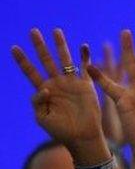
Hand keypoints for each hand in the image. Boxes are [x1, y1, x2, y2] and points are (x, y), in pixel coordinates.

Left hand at [11, 29, 103, 150]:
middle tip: (33, 31)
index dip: (22, 60)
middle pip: (46, 60)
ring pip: (64, 60)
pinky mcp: (86, 86)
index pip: (30, 71)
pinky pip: (85, 68)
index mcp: (44, 91)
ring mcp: (71, 83)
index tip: (14, 47)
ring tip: (56, 31)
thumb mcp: (41, 117)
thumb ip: (37, 101)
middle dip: (39, 46)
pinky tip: (83, 46)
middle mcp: (57, 84)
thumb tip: (45, 87)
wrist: (82, 136)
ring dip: (60, 46)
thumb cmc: (61, 130)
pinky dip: (85, 57)